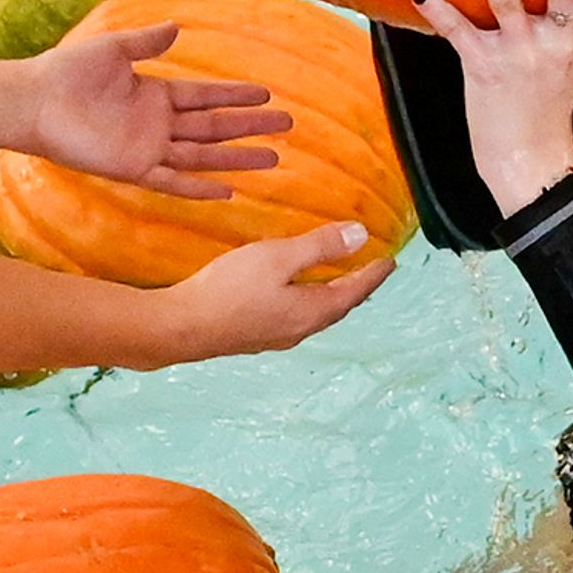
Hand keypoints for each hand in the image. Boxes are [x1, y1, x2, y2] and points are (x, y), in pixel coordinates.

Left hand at [15, 22, 282, 197]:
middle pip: (215, 126)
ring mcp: (147, 148)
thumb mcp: (113, 49)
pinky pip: (172, 181)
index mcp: (156, 94)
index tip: (267, 94)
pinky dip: (198, 188)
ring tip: (273, 158)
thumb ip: (146, 42)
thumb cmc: (68, 72)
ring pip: (204, 155)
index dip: (236, 96)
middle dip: (250, 126)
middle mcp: (157, 124)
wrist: (35, 100)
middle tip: (286, 125)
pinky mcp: (132, 168)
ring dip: (237, 157)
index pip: (206, 95)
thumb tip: (177, 27)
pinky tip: (227, 190)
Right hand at [146, 220, 387, 363]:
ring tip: (334, 280)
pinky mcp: (253, 336)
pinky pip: (293, 316)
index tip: (391, 261)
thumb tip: (361, 236)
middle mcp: (298, 329)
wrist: (180, 328)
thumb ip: (319, 246)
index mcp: (311, 311)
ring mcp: (275, 336)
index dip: (373, 274)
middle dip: (355, 288)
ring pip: (314, 314)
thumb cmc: (230, 290)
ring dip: (330, 296)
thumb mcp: (278, 257)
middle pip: (337, 307)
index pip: (354, 291)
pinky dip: (305, 301)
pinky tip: (292, 294)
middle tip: (368, 271)